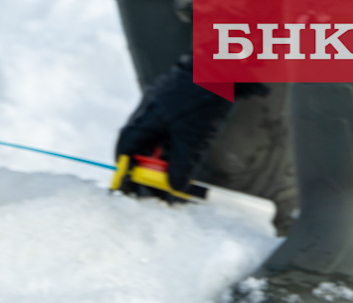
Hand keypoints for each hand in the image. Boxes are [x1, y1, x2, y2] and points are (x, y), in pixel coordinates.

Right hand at [115, 57, 259, 191]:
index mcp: (145, 118)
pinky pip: (166, 121)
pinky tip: (184, 143)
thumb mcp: (194, 141)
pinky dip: (170, 137)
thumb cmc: (206, 99)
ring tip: (172, 165)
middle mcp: (148, 107)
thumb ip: (181, 168)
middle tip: (155, 180)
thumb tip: (174, 190)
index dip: (126, 168)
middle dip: (145, 164)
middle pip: (138, 142)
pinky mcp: (177, 93)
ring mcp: (162, 97)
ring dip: (160, 151)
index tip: (129, 183)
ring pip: (154, 131)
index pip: (125, 148)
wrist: (227, 63)